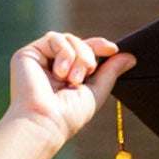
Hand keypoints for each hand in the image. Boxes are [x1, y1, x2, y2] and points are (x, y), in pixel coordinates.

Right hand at [5, 33, 130, 151]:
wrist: (46, 120)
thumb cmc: (70, 114)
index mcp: (69, 73)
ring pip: (68, 38)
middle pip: (79, 42)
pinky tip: (60, 73)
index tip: (113, 49)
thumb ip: (111, 72)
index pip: (86, 51)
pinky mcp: (28, 53)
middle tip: (87, 73)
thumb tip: (130, 56)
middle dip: (89, 55)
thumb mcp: (97, 91)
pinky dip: (64, 53)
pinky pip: (54, 38)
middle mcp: (54, 65)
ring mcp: (41, 58)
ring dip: (78, 56)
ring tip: (73, 79)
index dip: (100, 46)